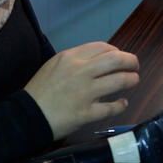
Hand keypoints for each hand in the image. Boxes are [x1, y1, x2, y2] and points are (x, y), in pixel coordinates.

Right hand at [24, 42, 139, 139]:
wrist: (27, 115)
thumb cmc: (41, 90)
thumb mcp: (55, 65)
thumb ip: (76, 61)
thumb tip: (100, 61)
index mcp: (71, 57)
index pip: (103, 47)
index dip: (116, 51)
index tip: (120, 58)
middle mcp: (80, 71)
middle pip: (116, 60)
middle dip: (131, 61)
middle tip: (135, 66)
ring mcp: (84, 92)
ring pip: (119, 81)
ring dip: (131, 80)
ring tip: (133, 81)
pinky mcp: (86, 113)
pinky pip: (111, 108)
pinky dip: (121, 105)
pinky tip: (123, 103)